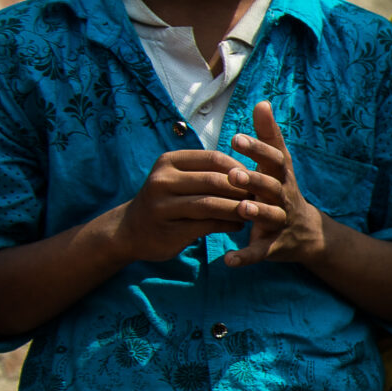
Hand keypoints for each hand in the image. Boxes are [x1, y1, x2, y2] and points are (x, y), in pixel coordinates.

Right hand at [108, 148, 279, 262]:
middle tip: (262, 197)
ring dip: (237, 209)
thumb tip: (248, 171)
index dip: (239, 169)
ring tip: (253, 212)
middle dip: (242, 189)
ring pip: (211, 204)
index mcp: (169, 162)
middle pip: (214, 181)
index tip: (257, 178)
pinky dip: (227, 224)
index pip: (214, 159)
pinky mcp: (169, 229)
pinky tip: (238, 226)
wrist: (129, 231)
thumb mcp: (178, 178)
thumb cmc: (165, 201)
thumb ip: (206, 171)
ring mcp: (163, 206)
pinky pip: (207, 225)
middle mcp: (162, 180)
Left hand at [222, 101, 331, 267]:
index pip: (273, 159)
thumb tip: (261, 102)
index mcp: (281, 177)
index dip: (257, 149)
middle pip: (271, 187)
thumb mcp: (279, 164)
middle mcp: (283, 198)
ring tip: (241, 209)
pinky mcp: (275, 246)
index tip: (236, 138)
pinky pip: (261, 252)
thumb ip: (268, 135)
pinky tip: (227, 260)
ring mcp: (281, 223)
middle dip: (254, 180)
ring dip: (257, 213)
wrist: (308, 234)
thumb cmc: (283, 191)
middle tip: (233, 173)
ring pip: (270, 217)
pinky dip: (245, 257)